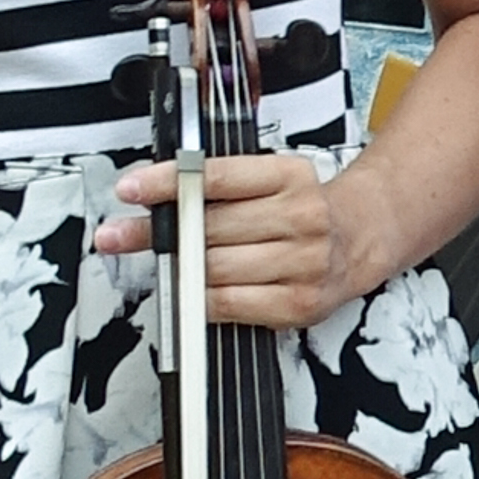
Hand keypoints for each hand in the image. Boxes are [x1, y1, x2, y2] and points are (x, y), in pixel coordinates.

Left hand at [98, 150, 381, 331]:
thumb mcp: (269, 177)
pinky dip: (200, 299)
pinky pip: (231, 303)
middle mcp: (303, 216)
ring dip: (173, 268)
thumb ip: (221, 183)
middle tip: (119, 235)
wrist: (358, 238)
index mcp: (290, 175)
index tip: (131, 189)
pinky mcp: (300, 303)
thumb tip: (156, 197)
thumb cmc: (301, 208)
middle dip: (155, 233)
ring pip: (217, 269)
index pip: (218, 177)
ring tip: (148, 263)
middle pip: (211, 227)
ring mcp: (304, 263)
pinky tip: (186, 290)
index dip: (168, 182)